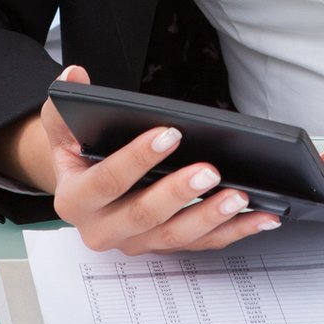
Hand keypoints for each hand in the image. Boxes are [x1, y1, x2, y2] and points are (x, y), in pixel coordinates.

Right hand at [29, 66, 282, 254]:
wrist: (82, 189)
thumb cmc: (80, 155)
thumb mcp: (62, 130)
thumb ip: (64, 105)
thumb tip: (74, 76)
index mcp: (75, 200)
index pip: (105, 181)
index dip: (136, 159)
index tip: (170, 134)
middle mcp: (103, 229)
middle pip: (142, 216)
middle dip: (178, 194)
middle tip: (210, 171)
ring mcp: (136, 243)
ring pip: (175, 236)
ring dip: (209, 218)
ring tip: (238, 196)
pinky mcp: (164, 247)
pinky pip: (201, 244)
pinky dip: (233, 232)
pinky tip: (260, 217)